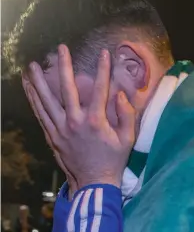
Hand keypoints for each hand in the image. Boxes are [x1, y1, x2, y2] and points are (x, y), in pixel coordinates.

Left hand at [22, 45, 135, 192]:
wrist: (94, 182)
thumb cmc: (112, 160)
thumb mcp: (128, 139)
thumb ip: (126, 115)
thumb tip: (121, 95)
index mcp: (96, 122)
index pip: (100, 89)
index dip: (104, 70)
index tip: (105, 54)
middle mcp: (75, 122)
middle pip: (67, 89)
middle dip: (64, 67)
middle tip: (60, 49)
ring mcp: (61, 129)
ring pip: (47, 101)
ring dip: (39, 82)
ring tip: (32, 65)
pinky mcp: (52, 136)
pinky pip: (40, 115)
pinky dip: (34, 101)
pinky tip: (28, 88)